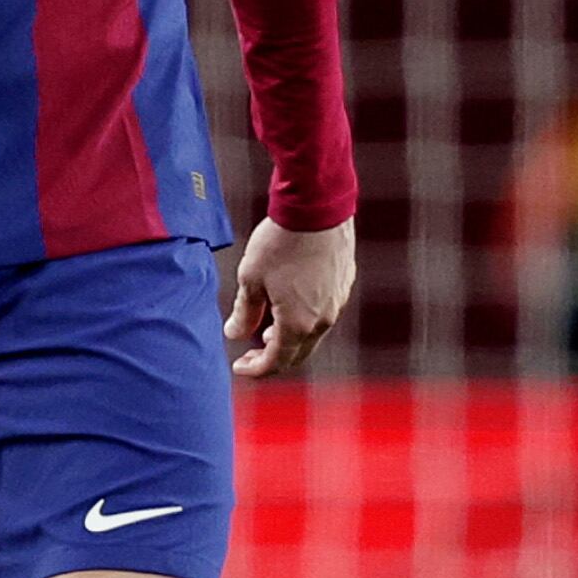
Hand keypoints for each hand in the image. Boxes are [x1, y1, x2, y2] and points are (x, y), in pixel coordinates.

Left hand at [226, 216, 355, 378]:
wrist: (317, 207)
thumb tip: (235, 334)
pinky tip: (287, 306)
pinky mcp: (342, 284)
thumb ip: (244, 312)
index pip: (276, 362)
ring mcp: (337, 302)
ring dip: (288, 339)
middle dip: (271, 358)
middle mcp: (323, 320)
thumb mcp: (251, 279)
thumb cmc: (279, 243)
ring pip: (312, 334)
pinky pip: (322, 314)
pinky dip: (303, 320)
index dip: (255, 369)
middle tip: (248, 354)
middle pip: (297, 353)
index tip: (238, 367)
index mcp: (298, 324)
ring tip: (265, 332)